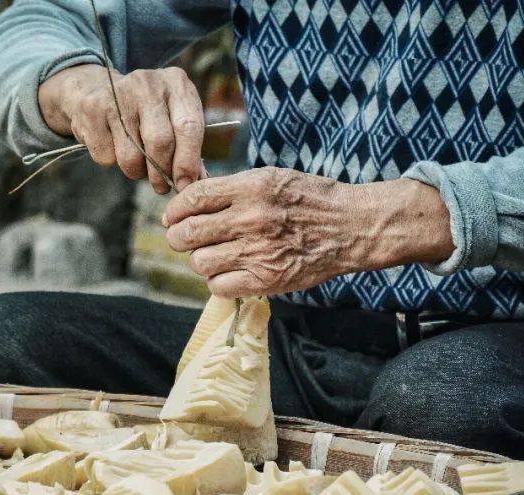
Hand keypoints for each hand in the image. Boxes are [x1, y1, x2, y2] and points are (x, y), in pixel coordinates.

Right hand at [38, 64, 203, 193]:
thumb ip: (187, 147)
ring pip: (132, 156)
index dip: (188, 162)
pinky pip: (106, 156)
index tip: (185, 185)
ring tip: (137, 164)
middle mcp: (148, 83)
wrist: (96, 89)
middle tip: (161, 186)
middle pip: (160, 142)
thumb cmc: (145, 112)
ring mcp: (118, 94)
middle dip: (162, 173)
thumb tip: (194, 181)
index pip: (189, 127)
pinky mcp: (92, 109)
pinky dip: (111, 161)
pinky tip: (112, 145)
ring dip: (136, 171)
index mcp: (176, 83)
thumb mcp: (172, 118)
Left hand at [161, 168, 454, 296]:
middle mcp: (251, 219)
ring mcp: (257, 252)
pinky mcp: (266, 280)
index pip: (193, 198)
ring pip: (199, 263)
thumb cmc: (310, 200)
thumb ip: (233, 188)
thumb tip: (190, 198)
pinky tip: (230, 272)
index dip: (175, 209)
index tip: (172, 216)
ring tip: (215, 255)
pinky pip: (219, 286)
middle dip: (179, 237)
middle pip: (187, 233)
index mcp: (251, 188)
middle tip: (185, 239)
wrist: (351, 227)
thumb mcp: (272, 178)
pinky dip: (219, 281)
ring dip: (201, 260)